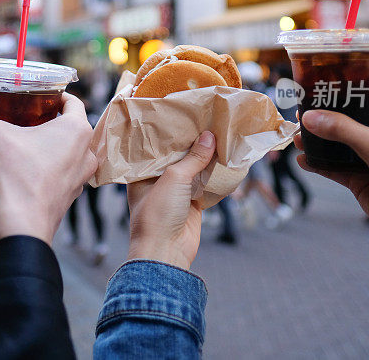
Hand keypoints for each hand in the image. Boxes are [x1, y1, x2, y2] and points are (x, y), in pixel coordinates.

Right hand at [0, 93, 97, 245]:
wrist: (21, 224)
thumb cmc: (16, 177)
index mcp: (77, 130)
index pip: (73, 102)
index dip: (54, 96)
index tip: (37, 96)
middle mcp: (86, 152)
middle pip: (69, 127)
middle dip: (47, 122)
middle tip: (25, 119)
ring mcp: (81, 176)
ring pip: (67, 151)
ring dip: (47, 146)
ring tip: (22, 144)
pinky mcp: (70, 195)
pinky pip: (61, 173)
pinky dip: (46, 168)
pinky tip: (23, 169)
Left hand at [127, 131, 215, 269]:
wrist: (166, 252)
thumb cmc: (157, 215)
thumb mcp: (173, 179)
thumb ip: (192, 158)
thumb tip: (209, 137)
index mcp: (142, 172)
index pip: (156, 146)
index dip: (171, 132)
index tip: (185, 115)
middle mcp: (157, 180)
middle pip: (177, 156)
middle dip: (192, 143)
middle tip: (207, 120)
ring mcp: (175, 192)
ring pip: (193, 169)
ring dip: (206, 157)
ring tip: (220, 134)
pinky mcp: (191, 203)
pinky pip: (205, 184)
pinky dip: (215, 174)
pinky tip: (226, 159)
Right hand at [296, 102, 368, 320]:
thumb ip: (344, 129)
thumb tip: (309, 117)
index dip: (352, 92)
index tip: (326, 85)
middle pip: (352, 123)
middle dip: (327, 119)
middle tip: (303, 111)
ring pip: (340, 147)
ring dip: (319, 143)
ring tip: (297, 137)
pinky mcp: (363, 183)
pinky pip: (336, 169)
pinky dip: (319, 165)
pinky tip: (303, 160)